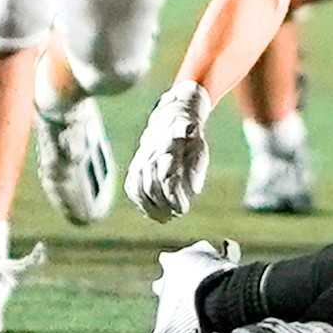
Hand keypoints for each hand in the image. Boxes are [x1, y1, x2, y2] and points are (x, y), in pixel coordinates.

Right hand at [124, 81, 213, 221]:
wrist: (173, 114)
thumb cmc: (191, 137)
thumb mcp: (199, 147)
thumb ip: (197, 168)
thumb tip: (194, 190)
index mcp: (169, 148)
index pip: (167, 177)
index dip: (173, 197)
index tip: (183, 209)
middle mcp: (152, 153)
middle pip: (152, 185)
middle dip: (164, 204)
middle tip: (176, 214)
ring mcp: (141, 159)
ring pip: (140, 188)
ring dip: (151, 207)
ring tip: (165, 218)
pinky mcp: (135, 165)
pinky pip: (132, 187)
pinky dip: (140, 202)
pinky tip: (151, 212)